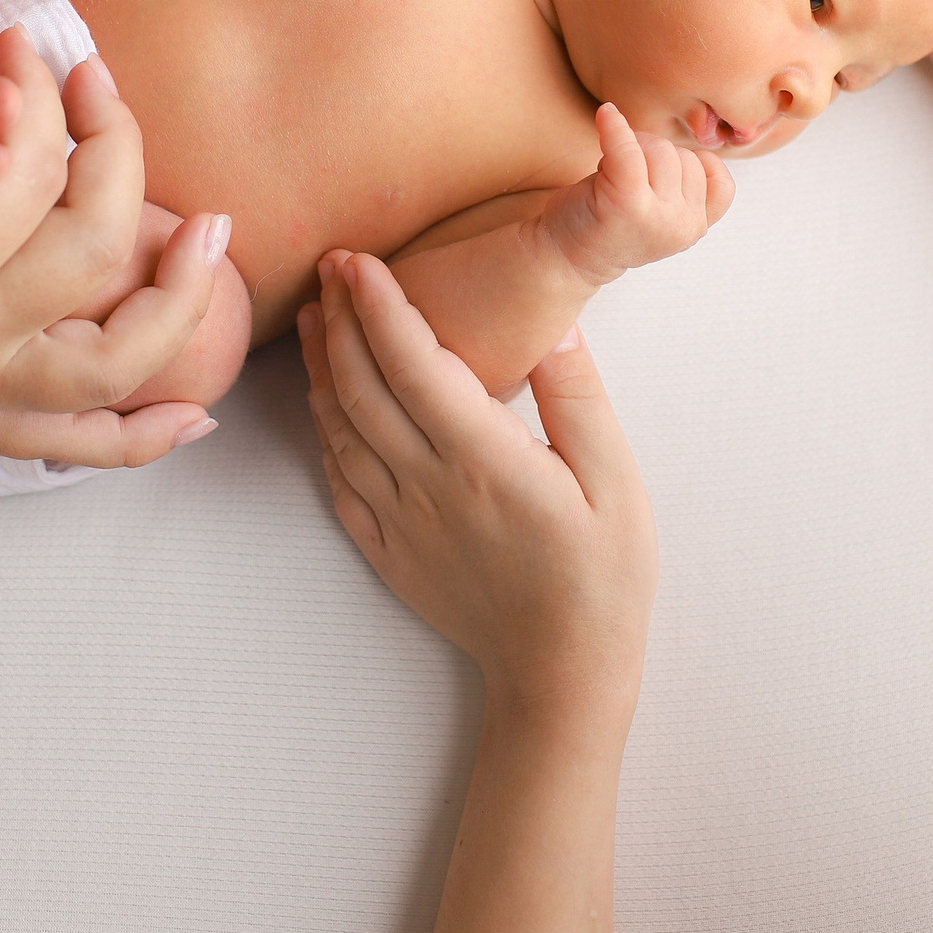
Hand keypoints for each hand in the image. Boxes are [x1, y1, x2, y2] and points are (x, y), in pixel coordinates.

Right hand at [0, 11, 223, 473]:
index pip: (24, 171)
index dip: (38, 90)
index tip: (15, 35)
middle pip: (93, 251)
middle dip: (114, 149)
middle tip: (91, 75)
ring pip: (118, 361)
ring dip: (180, 298)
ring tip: (210, 230)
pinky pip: (82, 443)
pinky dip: (146, 435)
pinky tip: (197, 412)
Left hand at [301, 253, 656, 707]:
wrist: (562, 671)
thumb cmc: (601, 576)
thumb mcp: (614, 481)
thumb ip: (578, 397)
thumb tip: (555, 324)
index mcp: (483, 460)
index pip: (412, 363)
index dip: (380, 306)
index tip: (359, 261)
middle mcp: (427, 486)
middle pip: (361, 387)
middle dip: (341, 319)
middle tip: (332, 267)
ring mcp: (399, 521)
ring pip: (339, 428)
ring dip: (321, 367)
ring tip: (317, 317)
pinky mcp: (386, 549)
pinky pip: (338, 478)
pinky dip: (323, 429)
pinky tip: (324, 399)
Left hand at [539, 103, 735, 283]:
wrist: (563, 256)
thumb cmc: (609, 222)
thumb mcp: (662, 211)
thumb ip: (685, 186)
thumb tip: (698, 124)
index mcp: (696, 228)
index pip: (718, 178)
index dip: (692, 164)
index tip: (659, 170)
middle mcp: (685, 226)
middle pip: (684, 157)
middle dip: (650, 155)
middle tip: (620, 177)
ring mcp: (658, 216)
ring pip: (660, 149)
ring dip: (631, 150)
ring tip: (608, 175)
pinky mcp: (627, 202)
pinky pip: (628, 148)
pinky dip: (615, 127)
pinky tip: (605, 116)